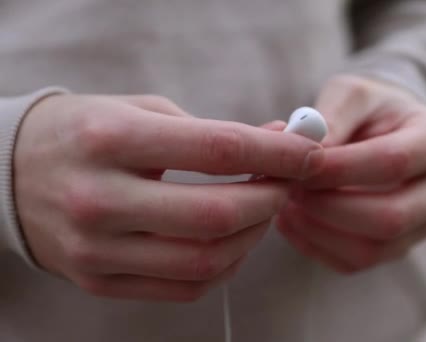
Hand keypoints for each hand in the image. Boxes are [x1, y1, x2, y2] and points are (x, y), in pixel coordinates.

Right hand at [14, 94, 323, 300]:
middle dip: (271, 199)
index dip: (276, 152)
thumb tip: (279, 145)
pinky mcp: (99, 281)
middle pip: (216, 216)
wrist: (12, 174)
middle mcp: (99, 200)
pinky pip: (184, 288)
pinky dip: (224, 266)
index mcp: (111, 141)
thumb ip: (211, 133)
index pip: (217, 150)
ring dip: (253, 236)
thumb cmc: (88, 133)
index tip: (309, 152)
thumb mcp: (143, 113)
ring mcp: (96, 249)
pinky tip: (234, 241)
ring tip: (263, 209)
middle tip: (290, 183)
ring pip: (205, 262)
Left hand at [277, 75, 425, 272]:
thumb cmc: (367, 110)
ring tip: (285, 203)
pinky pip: (354, 263)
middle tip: (289, 188)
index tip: (299, 165)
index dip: (341, 169)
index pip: (393, 163)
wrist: (383, 132)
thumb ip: (332, 116)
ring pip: (371, 249)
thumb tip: (308, 150)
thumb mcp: (351, 94)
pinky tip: (292, 220)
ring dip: (318, 230)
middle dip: (329, 207)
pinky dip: (315, 246)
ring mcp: (424, 225)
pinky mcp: (397, 248)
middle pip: (389, 218)